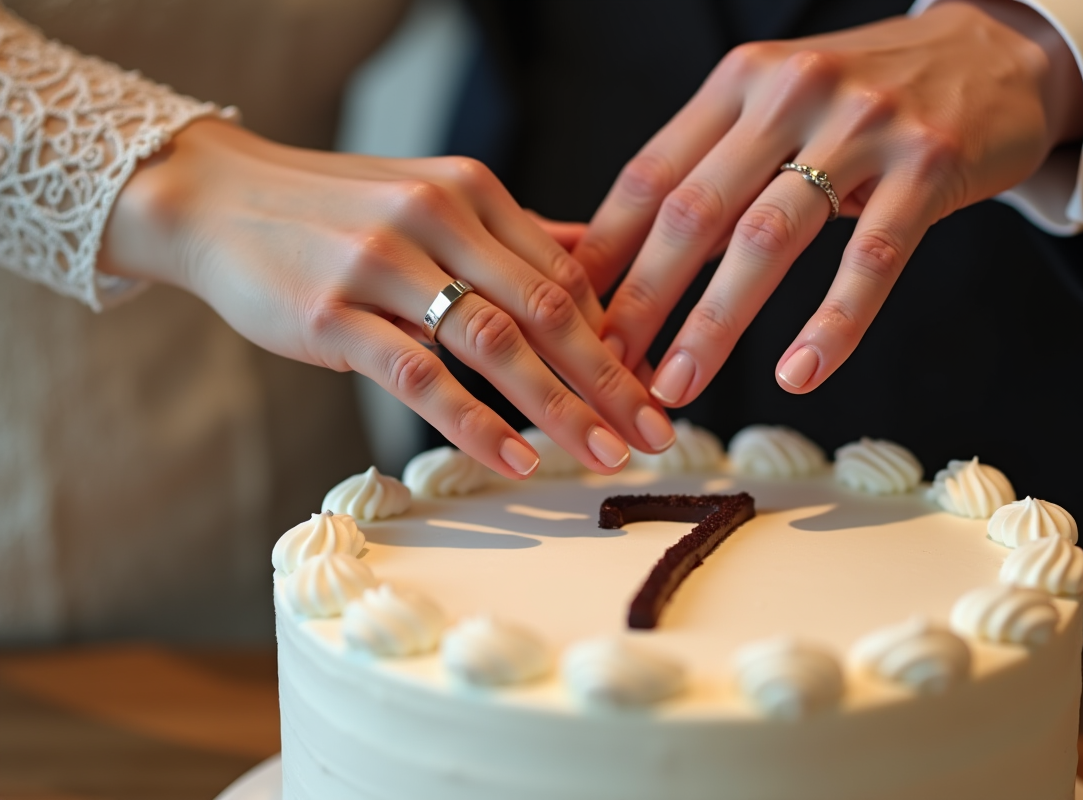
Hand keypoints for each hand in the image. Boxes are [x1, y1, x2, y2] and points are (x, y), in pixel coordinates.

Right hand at [98, 120, 678, 477]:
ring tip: (604, 457)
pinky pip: (419, 376)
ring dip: (560, 408)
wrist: (217, 199)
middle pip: (548, 312)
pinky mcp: (334, 315)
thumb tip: (593, 259)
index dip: (615, 341)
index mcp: (471, 192)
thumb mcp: (429, 200)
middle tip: (656, 438)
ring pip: (494, 344)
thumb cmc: (335, 211)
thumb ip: (511, 234)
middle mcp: (436, 218)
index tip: (650, 394)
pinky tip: (515, 459)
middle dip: (610, 382)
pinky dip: (475, 422)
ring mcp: (383, 265)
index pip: (566, 275)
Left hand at [574, 0, 1082, 403]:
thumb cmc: (868, 97)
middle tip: (608, 369)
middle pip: (694, 211)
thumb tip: (629, 262)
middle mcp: (791, 92)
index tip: (570, 319)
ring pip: (768, 238)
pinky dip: (832, 323)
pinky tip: (799, 374)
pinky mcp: (930, 163)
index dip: (605, 254)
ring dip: (715, 324)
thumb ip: (713, 172)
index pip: (651, 176)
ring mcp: (863, 125)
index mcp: (739, 82)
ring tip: (678, 387)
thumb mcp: (779, 110)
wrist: (996, 50)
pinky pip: (870, 257)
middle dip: (641, 300)